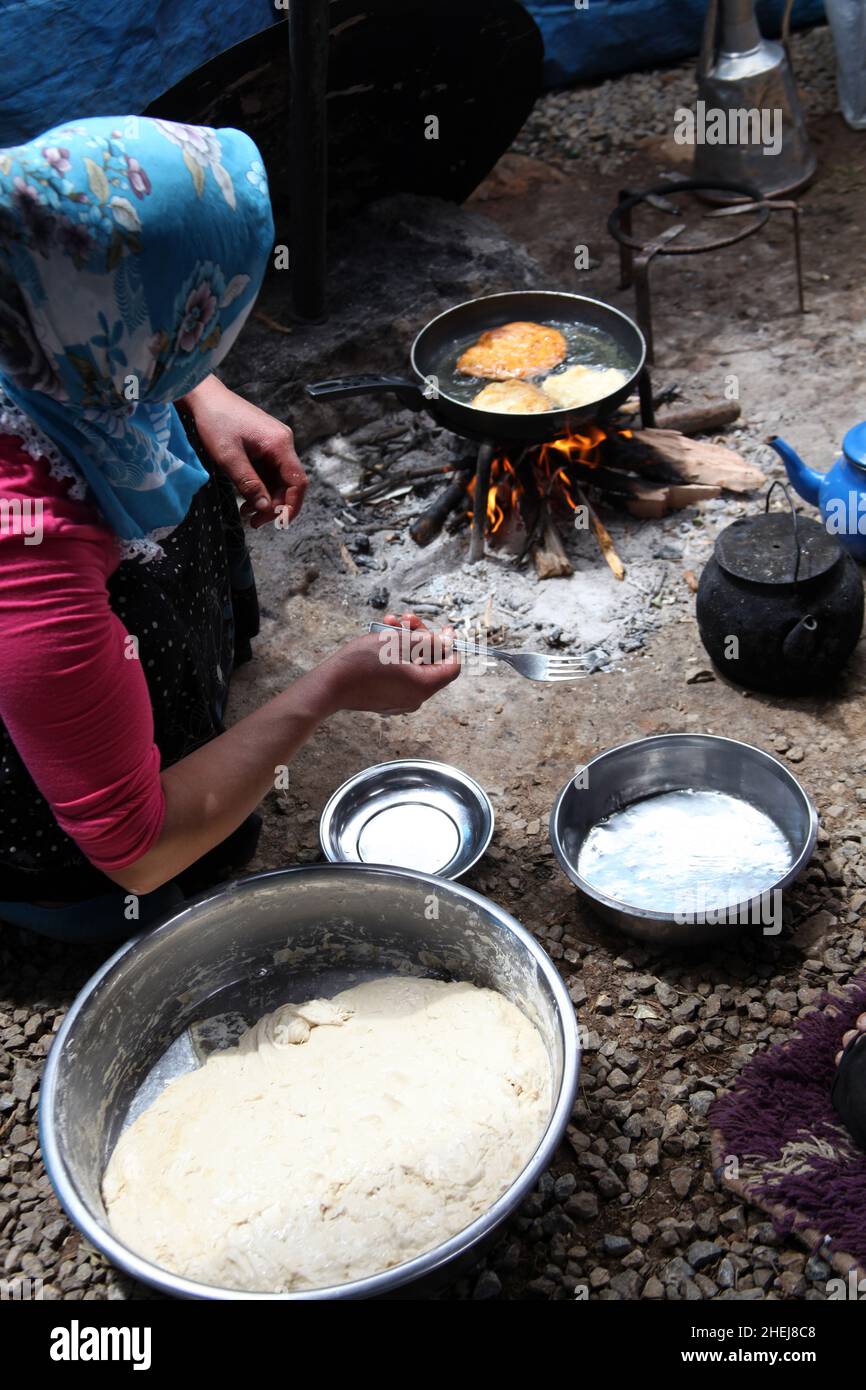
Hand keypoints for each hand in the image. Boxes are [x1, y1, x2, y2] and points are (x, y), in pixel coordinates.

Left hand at [180, 376, 307, 527]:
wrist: (204, 396)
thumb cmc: (215, 421)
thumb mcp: (229, 457)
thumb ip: (249, 484)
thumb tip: (265, 508)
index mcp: (280, 444)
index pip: (298, 481)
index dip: (291, 505)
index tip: (278, 522)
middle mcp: (283, 443)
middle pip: (289, 483)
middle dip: (274, 505)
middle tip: (255, 522)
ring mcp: (274, 443)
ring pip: (278, 480)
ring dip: (266, 499)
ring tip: (247, 513)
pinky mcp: (265, 445)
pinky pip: (269, 472)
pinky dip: (260, 487)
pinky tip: (246, 498)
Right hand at [315, 613, 459, 714]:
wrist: (330, 685)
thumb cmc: (362, 663)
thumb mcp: (398, 642)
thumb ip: (428, 641)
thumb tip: (447, 641)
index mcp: (424, 686)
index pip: (451, 666)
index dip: (450, 644)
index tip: (442, 628)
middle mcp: (416, 698)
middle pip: (431, 663)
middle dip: (420, 637)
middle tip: (407, 619)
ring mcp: (401, 701)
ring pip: (413, 666)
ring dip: (405, 642)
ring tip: (389, 624)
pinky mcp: (387, 700)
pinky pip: (400, 676)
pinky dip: (395, 657)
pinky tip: (381, 641)